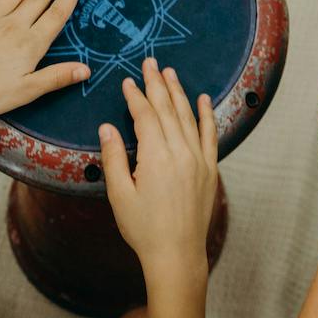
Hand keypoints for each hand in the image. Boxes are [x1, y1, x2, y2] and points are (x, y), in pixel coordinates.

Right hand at [99, 58, 219, 279]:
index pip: (145, 116)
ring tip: (170, 73)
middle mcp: (181, 154)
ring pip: (188, 117)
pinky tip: (202, 99)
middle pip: (168, 110)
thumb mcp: (119, 194)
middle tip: (150, 63)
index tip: (128, 82)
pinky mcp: (210, 170)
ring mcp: (199, 161)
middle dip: (157, 84)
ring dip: (178, 93)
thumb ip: (113, 158)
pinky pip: (209, 135)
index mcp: (156, 158)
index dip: (136, 97)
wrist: (177, 254)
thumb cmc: (143, 228)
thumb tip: (107, 128)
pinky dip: (206, 115)